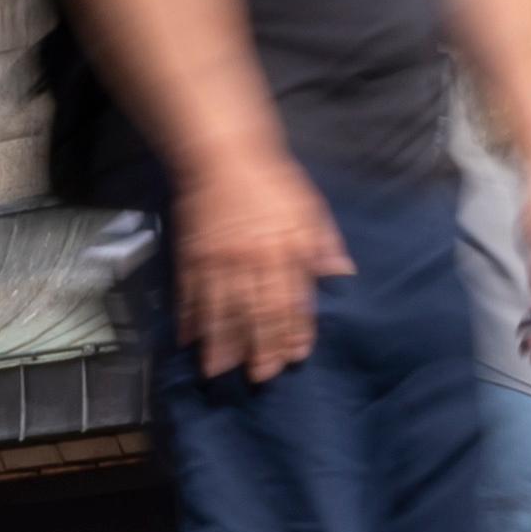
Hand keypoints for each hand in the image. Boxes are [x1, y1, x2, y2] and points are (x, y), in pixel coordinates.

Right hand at [176, 157, 346, 384]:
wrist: (223, 155)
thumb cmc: (273, 181)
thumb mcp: (310, 208)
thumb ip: (324, 244)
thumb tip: (343, 274)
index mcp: (285, 248)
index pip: (292, 299)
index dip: (295, 330)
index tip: (296, 357)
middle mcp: (252, 259)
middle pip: (256, 311)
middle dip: (259, 346)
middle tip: (260, 377)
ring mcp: (218, 259)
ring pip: (220, 309)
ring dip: (220, 342)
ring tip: (218, 370)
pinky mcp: (191, 255)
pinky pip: (190, 292)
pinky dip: (188, 317)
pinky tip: (188, 339)